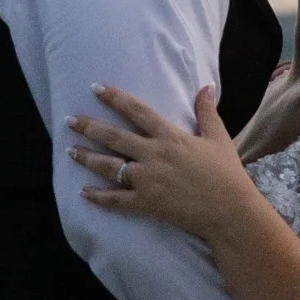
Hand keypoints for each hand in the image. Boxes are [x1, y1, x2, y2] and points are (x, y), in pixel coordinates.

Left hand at [69, 86, 252, 235]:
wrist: (230, 212)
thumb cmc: (227, 175)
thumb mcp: (218, 139)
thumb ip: (207, 112)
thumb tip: (206, 87)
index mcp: (171, 137)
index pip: (137, 112)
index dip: (116, 98)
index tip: (97, 88)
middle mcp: (155, 155)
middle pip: (114, 137)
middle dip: (89, 127)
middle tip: (69, 119)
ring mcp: (148, 180)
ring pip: (109, 166)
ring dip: (87, 157)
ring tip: (69, 150)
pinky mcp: (147, 203)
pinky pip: (116, 200)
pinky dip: (99, 197)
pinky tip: (83, 193)